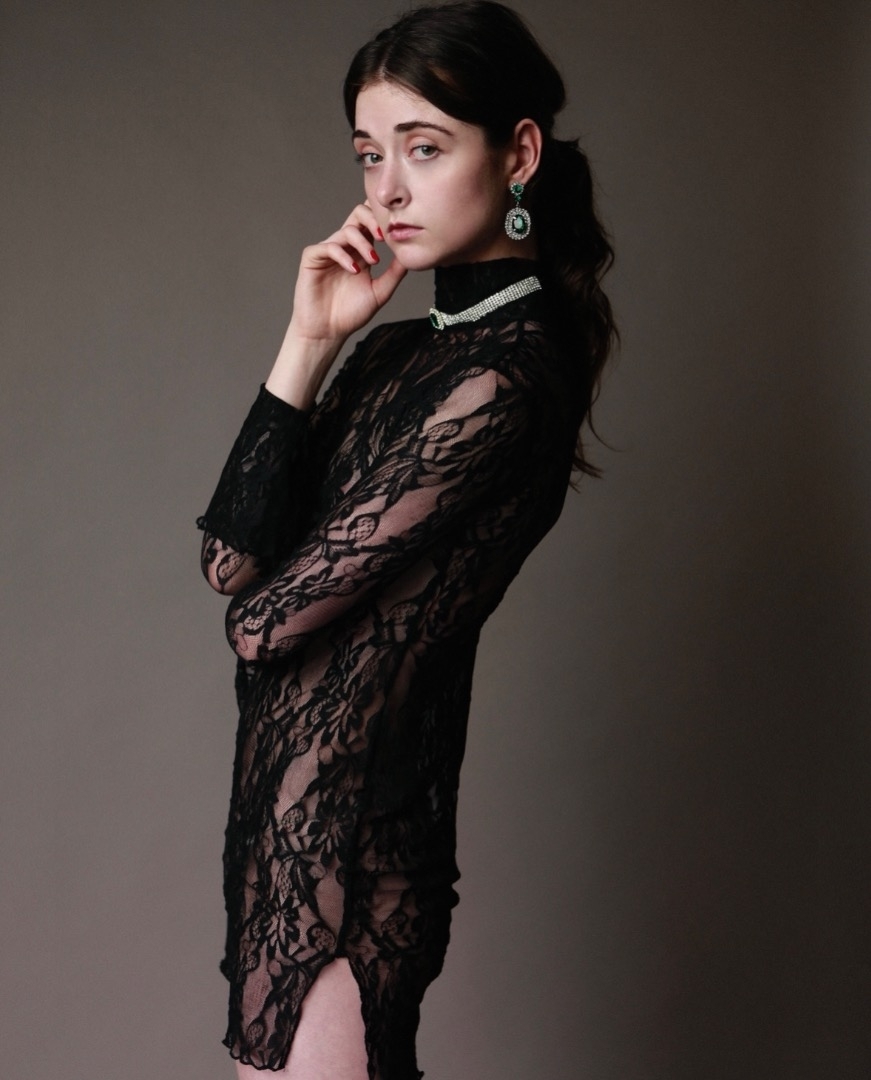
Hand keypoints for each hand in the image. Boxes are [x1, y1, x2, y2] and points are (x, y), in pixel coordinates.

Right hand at [288, 202, 406, 344]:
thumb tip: (410, 257)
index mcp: (361, 251)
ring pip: (346, 230)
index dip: (383, 219)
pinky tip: (354, 270)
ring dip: (363, 243)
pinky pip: (328, 247)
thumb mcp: (380, 292)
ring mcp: (328, 251)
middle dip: (373, 219)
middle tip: (385, 236)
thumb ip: (394, 274)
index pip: (371, 223)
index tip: (397, 231)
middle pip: (358, 214)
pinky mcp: (312, 258)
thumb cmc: (351, 314)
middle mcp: (345, 246)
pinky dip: (343, 255)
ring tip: (374, 261)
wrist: (328, 332)